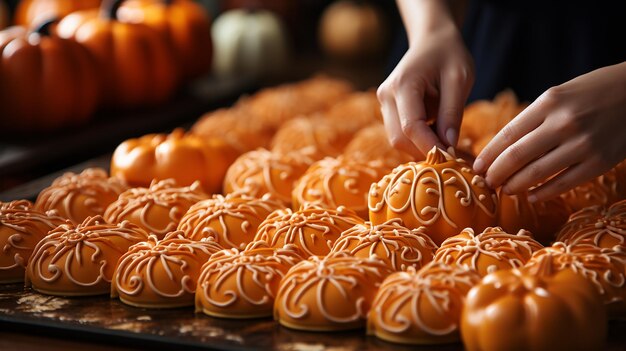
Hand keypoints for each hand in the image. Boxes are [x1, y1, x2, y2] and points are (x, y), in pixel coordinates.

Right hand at [377, 0, 473, 156]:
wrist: (431, 40)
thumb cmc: (449, 55)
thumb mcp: (460, 79)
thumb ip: (452, 112)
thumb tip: (449, 146)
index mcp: (403, 84)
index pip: (411, 126)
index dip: (431, 147)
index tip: (454, 158)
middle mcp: (386, 95)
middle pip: (399, 139)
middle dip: (425, 152)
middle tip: (455, 157)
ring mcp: (384, 103)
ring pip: (398, 140)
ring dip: (422, 147)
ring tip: (450, 145)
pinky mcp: (388, 109)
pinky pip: (401, 134)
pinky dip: (420, 141)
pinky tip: (440, 137)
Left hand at [474, 62, 625, 201]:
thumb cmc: (592, 93)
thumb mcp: (559, 95)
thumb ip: (533, 119)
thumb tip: (501, 148)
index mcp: (548, 103)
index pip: (507, 135)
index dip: (488, 156)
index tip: (476, 168)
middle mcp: (563, 123)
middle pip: (516, 157)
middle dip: (496, 174)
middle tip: (487, 183)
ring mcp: (582, 144)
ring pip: (536, 174)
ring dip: (515, 186)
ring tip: (506, 190)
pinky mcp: (600, 162)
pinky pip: (563, 184)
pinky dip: (543, 193)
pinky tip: (531, 196)